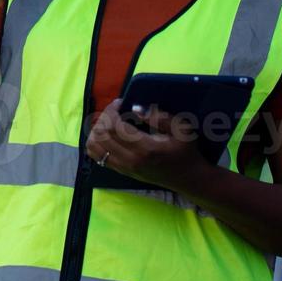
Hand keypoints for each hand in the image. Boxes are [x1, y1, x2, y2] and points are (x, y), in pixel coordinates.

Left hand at [84, 99, 214, 193]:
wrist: (187, 178)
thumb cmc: (185, 151)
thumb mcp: (182, 129)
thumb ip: (161, 117)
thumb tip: (137, 110)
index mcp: (145, 148)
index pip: (113, 126)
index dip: (112, 110)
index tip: (121, 102)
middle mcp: (130, 160)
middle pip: (101, 135)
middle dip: (104, 117)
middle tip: (116, 110)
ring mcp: (124, 168)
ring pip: (94, 146)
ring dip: (97, 130)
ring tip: (112, 122)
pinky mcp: (121, 171)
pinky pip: (97, 156)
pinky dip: (97, 142)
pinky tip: (110, 135)